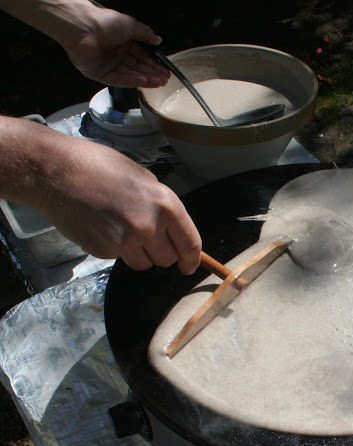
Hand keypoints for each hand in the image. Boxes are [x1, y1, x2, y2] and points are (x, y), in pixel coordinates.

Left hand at [0, 0, 169, 87]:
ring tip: (158, 82)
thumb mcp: (131, 24)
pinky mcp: (100, 73)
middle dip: (152, 73)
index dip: (154, 63)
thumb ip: (146, 34)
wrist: (82, 26)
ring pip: (130, 74)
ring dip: (145, 79)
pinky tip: (143, 81)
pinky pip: (118, 79)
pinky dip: (131, 80)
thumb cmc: (103, 21)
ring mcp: (108, 64)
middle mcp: (115, 53)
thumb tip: (157, 39)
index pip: (142, 56)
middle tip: (165, 79)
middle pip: (138, 67)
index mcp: (122, 41)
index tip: (164, 69)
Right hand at [47, 138, 201, 272]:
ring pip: (144, 264)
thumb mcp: (144, 179)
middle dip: (159, 252)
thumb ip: (162, 207)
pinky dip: (115, 249)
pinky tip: (103, 227)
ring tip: (121, 228)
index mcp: (166, 205)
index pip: (190, 244)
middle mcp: (149, 226)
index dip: (192, 259)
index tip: (189, 266)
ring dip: (138, 253)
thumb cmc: (100, 168)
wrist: (57, 172)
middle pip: (167, 259)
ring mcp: (126, 241)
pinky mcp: (105, 250)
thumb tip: (174, 230)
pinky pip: (120, 258)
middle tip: (145, 236)